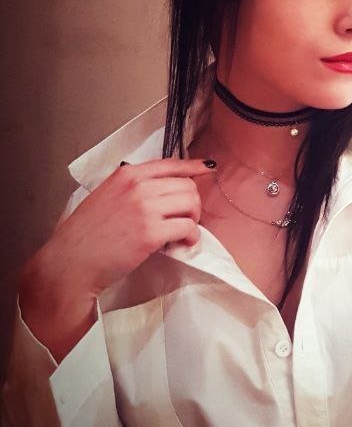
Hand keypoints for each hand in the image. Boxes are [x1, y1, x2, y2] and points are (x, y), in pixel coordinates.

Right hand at [28, 157, 212, 301]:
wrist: (70, 263)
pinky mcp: (151, 233)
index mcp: (127, 174)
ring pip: (192, 203)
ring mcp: (145, 208)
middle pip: (187, 185)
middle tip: (186, 219)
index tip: (206, 169)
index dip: (193, 167)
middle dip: (192, 203)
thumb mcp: (105, 195)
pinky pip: (188, 227)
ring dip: (194, 219)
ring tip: (183, 232)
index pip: (170, 164)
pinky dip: (191, 236)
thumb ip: (131, 187)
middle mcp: (138, 186)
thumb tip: (160, 189)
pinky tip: (183, 243)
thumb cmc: (85, 235)